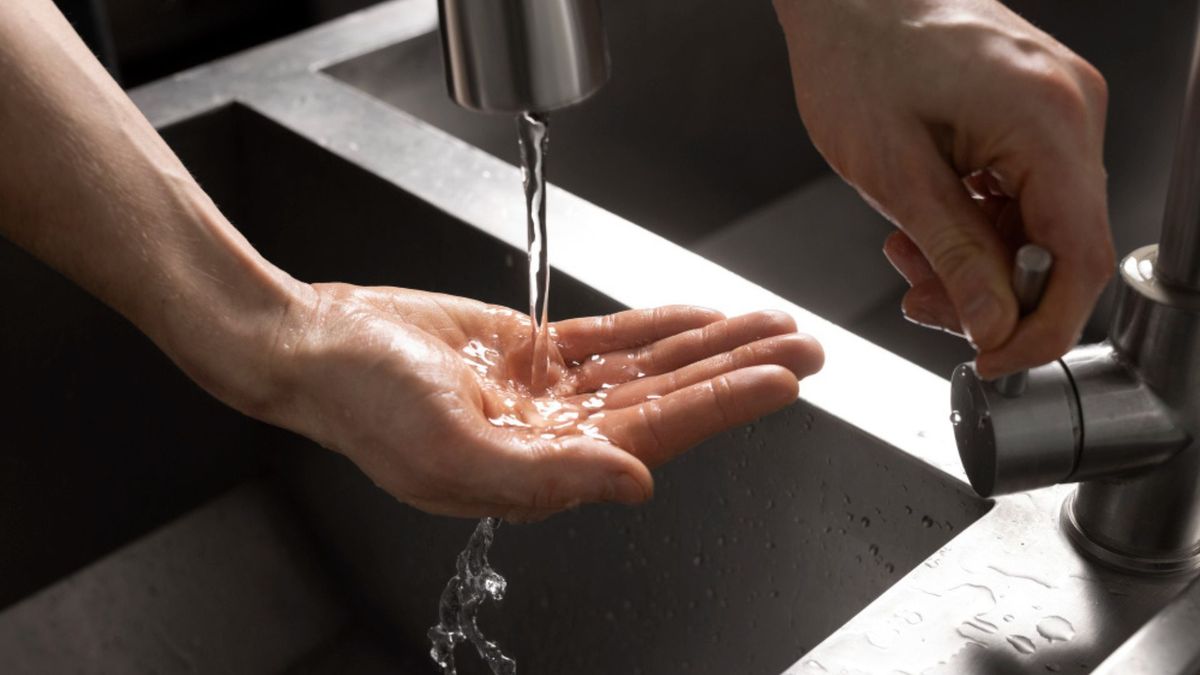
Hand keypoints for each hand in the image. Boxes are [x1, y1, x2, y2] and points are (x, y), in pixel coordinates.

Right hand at [258, 284, 823, 520]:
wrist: (316, 348)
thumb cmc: (365, 407)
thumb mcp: (451, 450)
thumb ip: (549, 475)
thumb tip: (638, 483)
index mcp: (545, 471)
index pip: (657, 433)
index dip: (724, 404)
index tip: (783, 376)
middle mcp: (558, 437)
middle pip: (670, 399)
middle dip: (739, 371)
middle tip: (805, 346)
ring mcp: (548, 395)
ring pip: (648, 367)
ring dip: (709, 345)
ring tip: (769, 323)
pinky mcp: (530, 353)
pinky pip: (609, 340)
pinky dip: (655, 328)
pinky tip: (695, 317)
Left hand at [773, 0, 1113, 376]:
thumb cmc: (856, 54)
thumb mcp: (894, 173)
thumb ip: (954, 255)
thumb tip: (995, 325)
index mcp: (1047, 120)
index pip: (1079, 258)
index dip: (1040, 326)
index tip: (994, 358)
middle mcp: (1071, 110)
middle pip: (1060, 247)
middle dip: (990, 293)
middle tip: (923, 301)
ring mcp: (1057, 106)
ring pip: (1038, 225)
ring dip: (974, 260)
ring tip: (907, 254)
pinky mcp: (1032, 110)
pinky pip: (1023, 191)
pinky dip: (975, 223)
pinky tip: (924, 225)